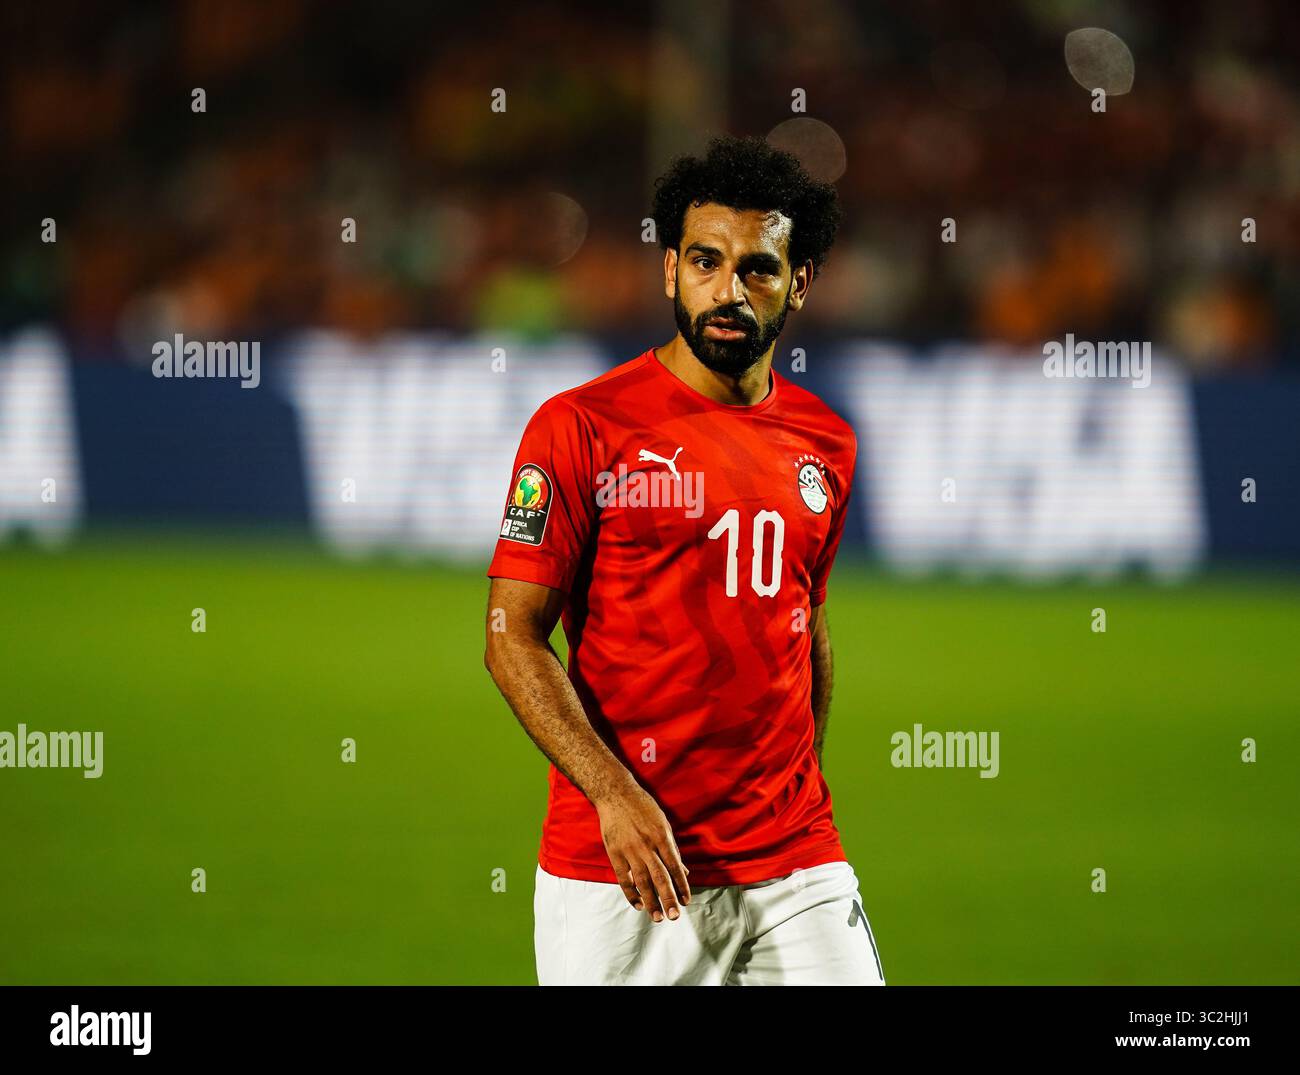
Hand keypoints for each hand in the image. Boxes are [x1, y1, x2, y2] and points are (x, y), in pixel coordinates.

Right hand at [594, 782, 690, 922]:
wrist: (616, 794)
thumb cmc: (643, 807)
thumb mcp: (663, 823)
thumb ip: (672, 849)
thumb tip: (684, 872)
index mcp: (661, 837)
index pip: (674, 866)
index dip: (681, 885)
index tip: (686, 901)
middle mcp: (647, 845)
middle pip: (660, 877)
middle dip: (668, 898)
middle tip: (674, 916)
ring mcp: (629, 850)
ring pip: (642, 881)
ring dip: (650, 901)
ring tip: (657, 917)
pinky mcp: (615, 853)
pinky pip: (624, 878)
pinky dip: (631, 893)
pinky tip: (638, 905)